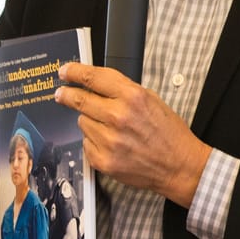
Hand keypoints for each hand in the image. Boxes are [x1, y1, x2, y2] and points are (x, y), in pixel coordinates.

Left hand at [55, 62, 210, 206]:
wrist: (179, 166)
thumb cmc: (169, 134)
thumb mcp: (151, 100)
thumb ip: (123, 90)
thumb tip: (95, 84)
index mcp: (132, 97)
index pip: (93, 78)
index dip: (74, 72)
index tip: (64, 72)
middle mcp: (118, 117)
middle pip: (79, 99)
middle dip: (67, 95)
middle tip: (61, 94)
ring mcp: (109, 140)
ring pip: (82, 122)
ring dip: (90, 121)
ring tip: (110, 128)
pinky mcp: (103, 160)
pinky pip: (86, 143)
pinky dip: (94, 141)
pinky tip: (111, 143)